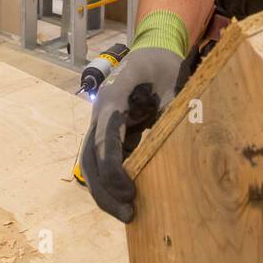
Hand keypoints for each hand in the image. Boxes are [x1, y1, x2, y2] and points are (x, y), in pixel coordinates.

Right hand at [78, 46, 185, 222]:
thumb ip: (169, 111)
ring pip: (92, 162)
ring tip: (127, 214)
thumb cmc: (163, 63)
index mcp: (113, 99)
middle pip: (91, 158)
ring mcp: (103, 123)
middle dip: (104, 189)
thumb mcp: (172, 82)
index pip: (105, 141)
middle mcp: (101, 113)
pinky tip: (128, 198)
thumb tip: (171, 147)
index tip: (129, 192)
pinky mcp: (112, 131)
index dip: (114, 170)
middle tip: (127, 214)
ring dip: (105, 189)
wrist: (154, 48)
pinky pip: (105, 159)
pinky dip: (113, 180)